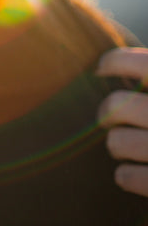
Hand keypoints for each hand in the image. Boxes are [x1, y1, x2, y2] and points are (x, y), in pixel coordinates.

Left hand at [97, 47, 147, 197]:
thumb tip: (127, 65)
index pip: (137, 64)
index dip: (113, 62)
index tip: (102, 68)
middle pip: (117, 106)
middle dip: (106, 112)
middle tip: (108, 116)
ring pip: (118, 143)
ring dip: (116, 144)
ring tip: (120, 144)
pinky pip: (130, 178)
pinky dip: (125, 176)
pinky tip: (128, 173)